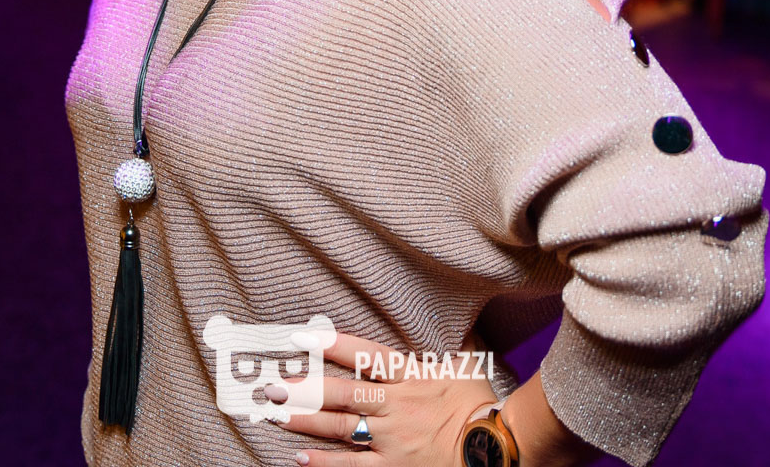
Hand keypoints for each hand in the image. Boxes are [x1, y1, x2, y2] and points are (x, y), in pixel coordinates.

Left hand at [267, 329, 495, 465]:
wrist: (495, 451)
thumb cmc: (481, 408)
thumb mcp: (468, 367)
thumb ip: (456, 343)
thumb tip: (461, 317)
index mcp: (411, 377)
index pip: (367, 356)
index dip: (335, 345)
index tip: (305, 337)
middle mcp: (396, 406)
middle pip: (343, 394)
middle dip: (306, 389)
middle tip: (274, 386)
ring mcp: (392, 440)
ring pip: (340, 428)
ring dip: (306, 422)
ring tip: (277, 416)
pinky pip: (351, 466)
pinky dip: (324, 462)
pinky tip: (300, 456)